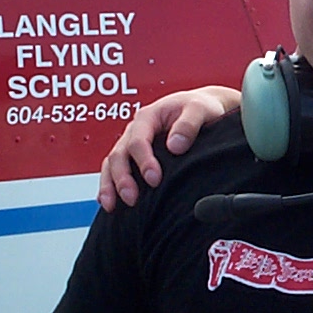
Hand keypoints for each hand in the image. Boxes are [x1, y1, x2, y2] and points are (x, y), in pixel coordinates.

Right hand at [98, 87, 240, 209]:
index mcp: (148, 116)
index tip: (154, 179)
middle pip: (119, 154)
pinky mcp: (134, 156)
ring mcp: (131, 143)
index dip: (144, 161)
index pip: (138, 141)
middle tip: (132, 198)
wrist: (203, 107)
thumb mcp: (199, 109)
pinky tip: (110, 203)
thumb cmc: (200, 106)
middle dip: (122, 178)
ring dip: (110, 185)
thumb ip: (188, 125)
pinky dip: (109, 185)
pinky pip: (114, 170)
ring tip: (112, 206)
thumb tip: (175, 146)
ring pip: (111, 164)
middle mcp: (135, 130)